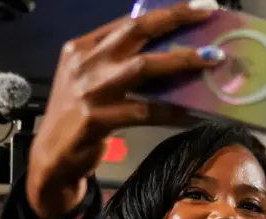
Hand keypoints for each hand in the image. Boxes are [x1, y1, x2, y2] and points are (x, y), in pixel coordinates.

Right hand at [27, 2, 223, 218]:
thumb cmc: (78, 115)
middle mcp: (85, 62)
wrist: (52, 156)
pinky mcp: (97, 119)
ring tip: (212, 58)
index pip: (128, 21)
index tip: (197, 5)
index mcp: (83, 47)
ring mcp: (90, 90)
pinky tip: (193, 113)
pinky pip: (145, 112)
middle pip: (136, 31)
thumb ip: (118, 61)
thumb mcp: (90, 79)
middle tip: (207, 11)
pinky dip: (172, 112)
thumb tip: (169, 50)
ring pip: (144, 67)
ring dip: (182, 61)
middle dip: (175, 18)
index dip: (165, 11)